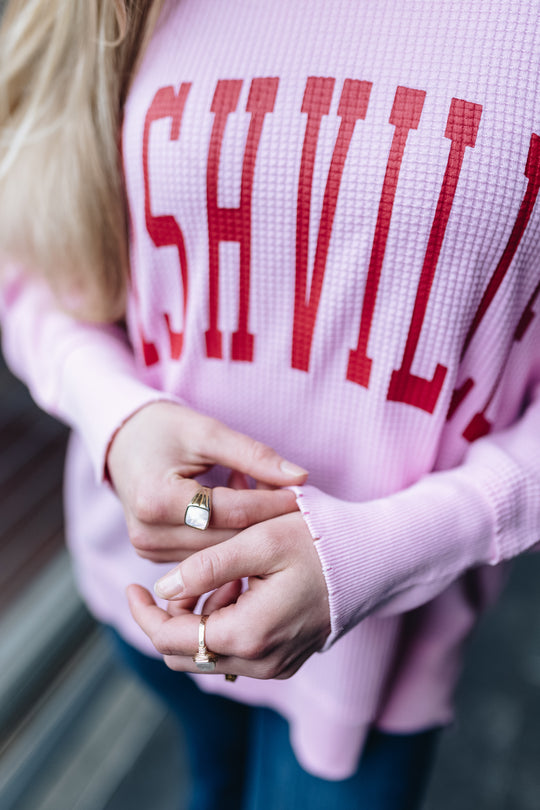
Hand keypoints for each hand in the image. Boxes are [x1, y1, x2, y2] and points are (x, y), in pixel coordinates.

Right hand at [107, 402, 307, 561]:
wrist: (121, 440)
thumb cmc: (162, 428)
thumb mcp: (207, 431)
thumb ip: (253, 455)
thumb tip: (300, 477)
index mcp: (156, 499)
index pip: (231, 511)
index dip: (271, 502)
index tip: (303, 493)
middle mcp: (148, 532)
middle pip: (226, 537)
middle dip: (265, 520)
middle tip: (296, 500)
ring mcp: (147, 548)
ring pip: (219, 551)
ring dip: (249, 530)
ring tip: (268, 498)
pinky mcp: (152, 554)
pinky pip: (204, 552)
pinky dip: (228, 534)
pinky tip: (242, 510)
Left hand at [126, 512, 330, 678]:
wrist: (376, 559)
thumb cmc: (320, 542)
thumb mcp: (258, 540)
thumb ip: (206, 566)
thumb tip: (163, 588)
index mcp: (247, 634)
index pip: (170, 640)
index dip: (143, 614)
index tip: (132, 585)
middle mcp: (260, 662)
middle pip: (185, 654)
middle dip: (170, 617)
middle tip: (178, 577)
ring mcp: (276, 665)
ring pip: (210, 653)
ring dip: (201, 616)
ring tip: (225, 574)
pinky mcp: (286, 659)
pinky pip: (237, 650)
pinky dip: (225, 622)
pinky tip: (243, 588)